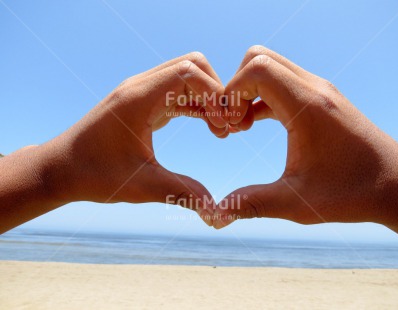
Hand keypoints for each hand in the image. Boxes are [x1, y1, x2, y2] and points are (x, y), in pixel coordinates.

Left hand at [0, 52, 226, 231]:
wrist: (61, 169)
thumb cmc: (94, 175)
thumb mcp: (141, 186)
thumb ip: (181, 193)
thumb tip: (216, 213)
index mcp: (139, 98)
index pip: (190, 72)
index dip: (215, 96)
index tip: (224, 127)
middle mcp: (140, 87)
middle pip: (192, 66)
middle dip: (217, 91)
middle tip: (227, 125)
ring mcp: (141, 92)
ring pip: (186, 76)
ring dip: (208, 98)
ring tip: (221, 129)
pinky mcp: (142, 103)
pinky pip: (177, 92)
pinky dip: (197, 104)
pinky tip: (208, 125)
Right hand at [214, 46, 397, 240]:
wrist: (397, 185)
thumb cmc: (352, 193)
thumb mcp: (296, 202)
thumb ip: (252, 203)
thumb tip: (216, 216)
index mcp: (307, 106)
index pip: (257, 69)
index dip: (231, 91)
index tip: (228, 125)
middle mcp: (314, 89)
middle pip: (260, 59)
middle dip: (236, 86)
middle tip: (232, 122)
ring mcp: (319, 91)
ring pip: (271, 68)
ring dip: (248, 91)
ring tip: (240, 126)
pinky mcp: (321, 99)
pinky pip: (282, 83)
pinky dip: (261, 97)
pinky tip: (254, 123)